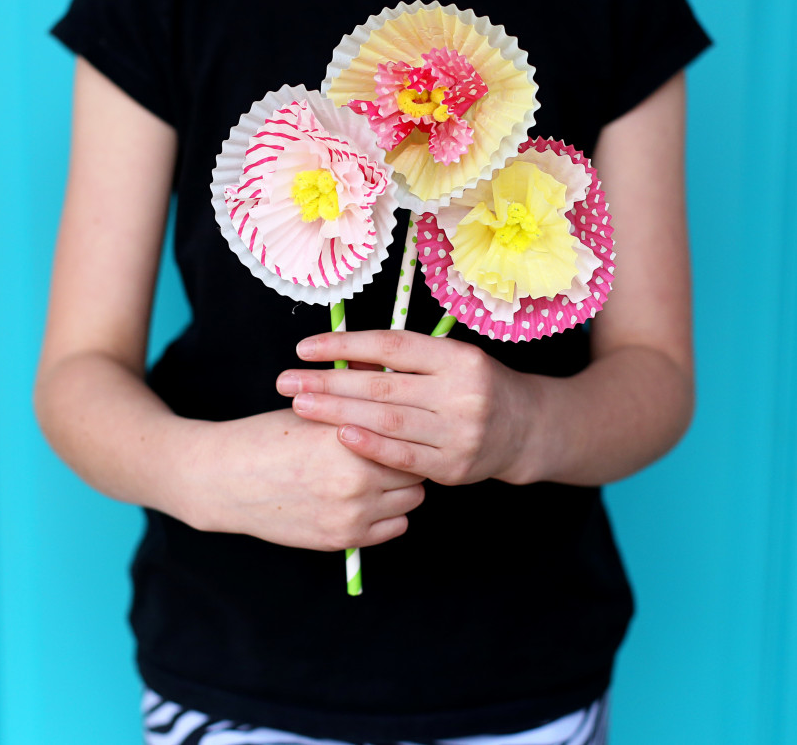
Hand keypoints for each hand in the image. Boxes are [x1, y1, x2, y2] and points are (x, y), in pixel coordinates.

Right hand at [174, 408, 425, 550]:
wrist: (226, 480)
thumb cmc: (269, 438)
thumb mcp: (313, 409)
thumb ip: (357, 404)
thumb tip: (393, 382)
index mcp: (350, 436)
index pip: (408, 433)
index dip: (407, 429)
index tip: (403, 427)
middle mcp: (356, 476)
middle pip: (416, 468)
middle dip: (407, 459)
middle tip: (391, 452)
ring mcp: (351, 511)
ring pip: (411, 499)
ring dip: (401, 487)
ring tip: (379, 475)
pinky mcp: (342, 538)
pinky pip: (395, 527)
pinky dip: (389, 514)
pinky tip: (369, 500)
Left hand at [276, 331, 540, 485]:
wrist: (525, 429)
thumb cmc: (474, 387)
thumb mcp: (448, 361)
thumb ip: (403, 362)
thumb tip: (344, 358)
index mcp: (457, 357)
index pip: (391, 346)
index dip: (344, 345)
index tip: (305, 348)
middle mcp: (461, 392)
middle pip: (382, 385)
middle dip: (328, 383)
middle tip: (287, 381)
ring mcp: (459, 432)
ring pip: (388, 420)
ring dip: (338, 413)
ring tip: (300, 405)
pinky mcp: (454, 466)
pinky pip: (404, 457)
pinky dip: (370, 446)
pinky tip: (339, 436)